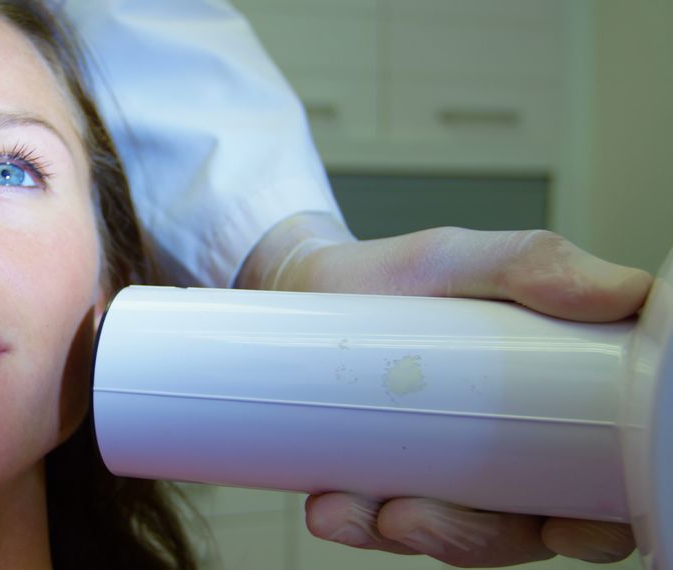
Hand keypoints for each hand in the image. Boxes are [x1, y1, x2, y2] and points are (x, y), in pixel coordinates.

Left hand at [239, 217, 651, 565]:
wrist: (317, 282)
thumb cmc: (405, 276)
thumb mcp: (465, 258)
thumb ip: (536, 265)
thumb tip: (629, 294)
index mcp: (558, 411)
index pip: (599, 494)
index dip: (594, 528)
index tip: (560, 529)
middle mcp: (508, 458)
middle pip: (516, 533)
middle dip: (469, 539)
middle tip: (409, 515)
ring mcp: (445, 477)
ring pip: (447, 538)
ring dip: (406, 537)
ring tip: (353, 510)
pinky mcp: (386, 484)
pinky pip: (380, 526)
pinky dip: (356, 525)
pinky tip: (328, 509)